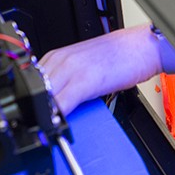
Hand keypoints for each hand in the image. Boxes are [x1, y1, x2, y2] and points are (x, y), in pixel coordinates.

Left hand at [39, 23, 160, 114]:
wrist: (143, 46)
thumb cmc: (119, 54)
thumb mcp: (85, 64)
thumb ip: (67, 77)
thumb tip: (56, 99)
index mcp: (58, 56)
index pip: (31, 83)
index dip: (32, 102)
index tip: (35, 116)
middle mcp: (61, 60)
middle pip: (34, 90)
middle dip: (36, 109)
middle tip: (40, 126)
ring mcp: (71, 69)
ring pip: (45, 97)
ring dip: (45, 114)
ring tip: (50, 128)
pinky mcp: (85, 81)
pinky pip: (62, 103)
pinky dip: (58, 116)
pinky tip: (60, 125)